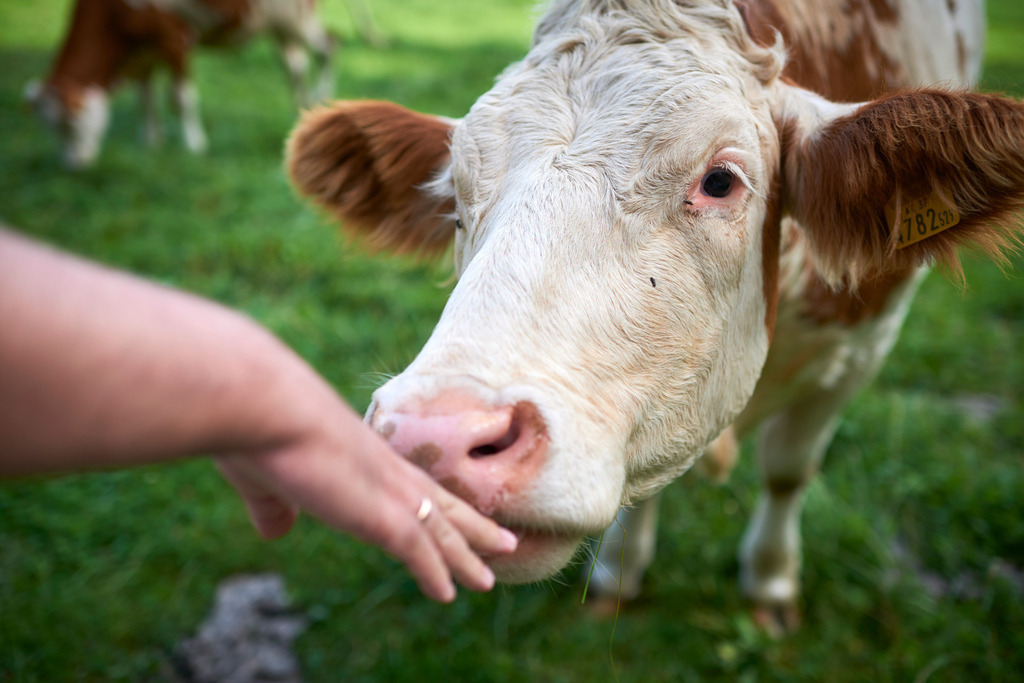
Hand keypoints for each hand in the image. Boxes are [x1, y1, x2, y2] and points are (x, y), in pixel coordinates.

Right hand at [215, 413, 517, 602]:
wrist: (258, 402)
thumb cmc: (252, 425)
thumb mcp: (261, 473)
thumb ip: (272, 505)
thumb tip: (276, 531)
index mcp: (359, 451)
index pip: (408, 481)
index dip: (433, 501)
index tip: (455, 515)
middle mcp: (382, 466)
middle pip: (440, 502)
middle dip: (471, 526)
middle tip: (503, 543)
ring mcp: (384, 487)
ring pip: (440, 527)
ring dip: (466, 555)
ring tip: (490, 578)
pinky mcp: (378, 511)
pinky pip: (418, 547)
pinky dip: (435, 571)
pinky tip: (448, 594)